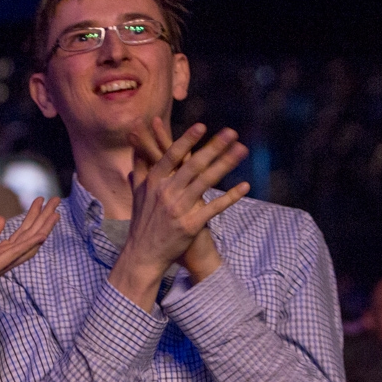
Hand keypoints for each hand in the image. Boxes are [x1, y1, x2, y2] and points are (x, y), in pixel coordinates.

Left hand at [0, 200, 61, 355]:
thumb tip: (2, 219)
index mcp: (0, 254)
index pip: (23, 234)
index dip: (34, 218)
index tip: (43, 202)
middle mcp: (4, 259)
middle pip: (30, 236)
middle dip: (44, 218)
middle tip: (57, 199)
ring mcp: (0, 264)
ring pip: (27, 244)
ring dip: (42, 228)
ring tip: (55, 212)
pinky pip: (13, 255)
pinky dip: (28, 245)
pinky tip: (41, 235)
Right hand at [113, 118, 248, 306]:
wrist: (143, 255)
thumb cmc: (142, 222)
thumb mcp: (136, 193)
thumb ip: (139, 167)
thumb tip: (136, 146)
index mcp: (154, 182)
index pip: (172, 156)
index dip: (187, 140)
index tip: (201, 126)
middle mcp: (166, 193)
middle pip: (193, 165)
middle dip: (214, 147)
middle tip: (231, 132)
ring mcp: (179, 209)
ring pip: (206, 181)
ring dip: (226, 164)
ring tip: (242, 150)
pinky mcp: (190, 225)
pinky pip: (214, 207)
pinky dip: (230, 196)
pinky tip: (245, 186)